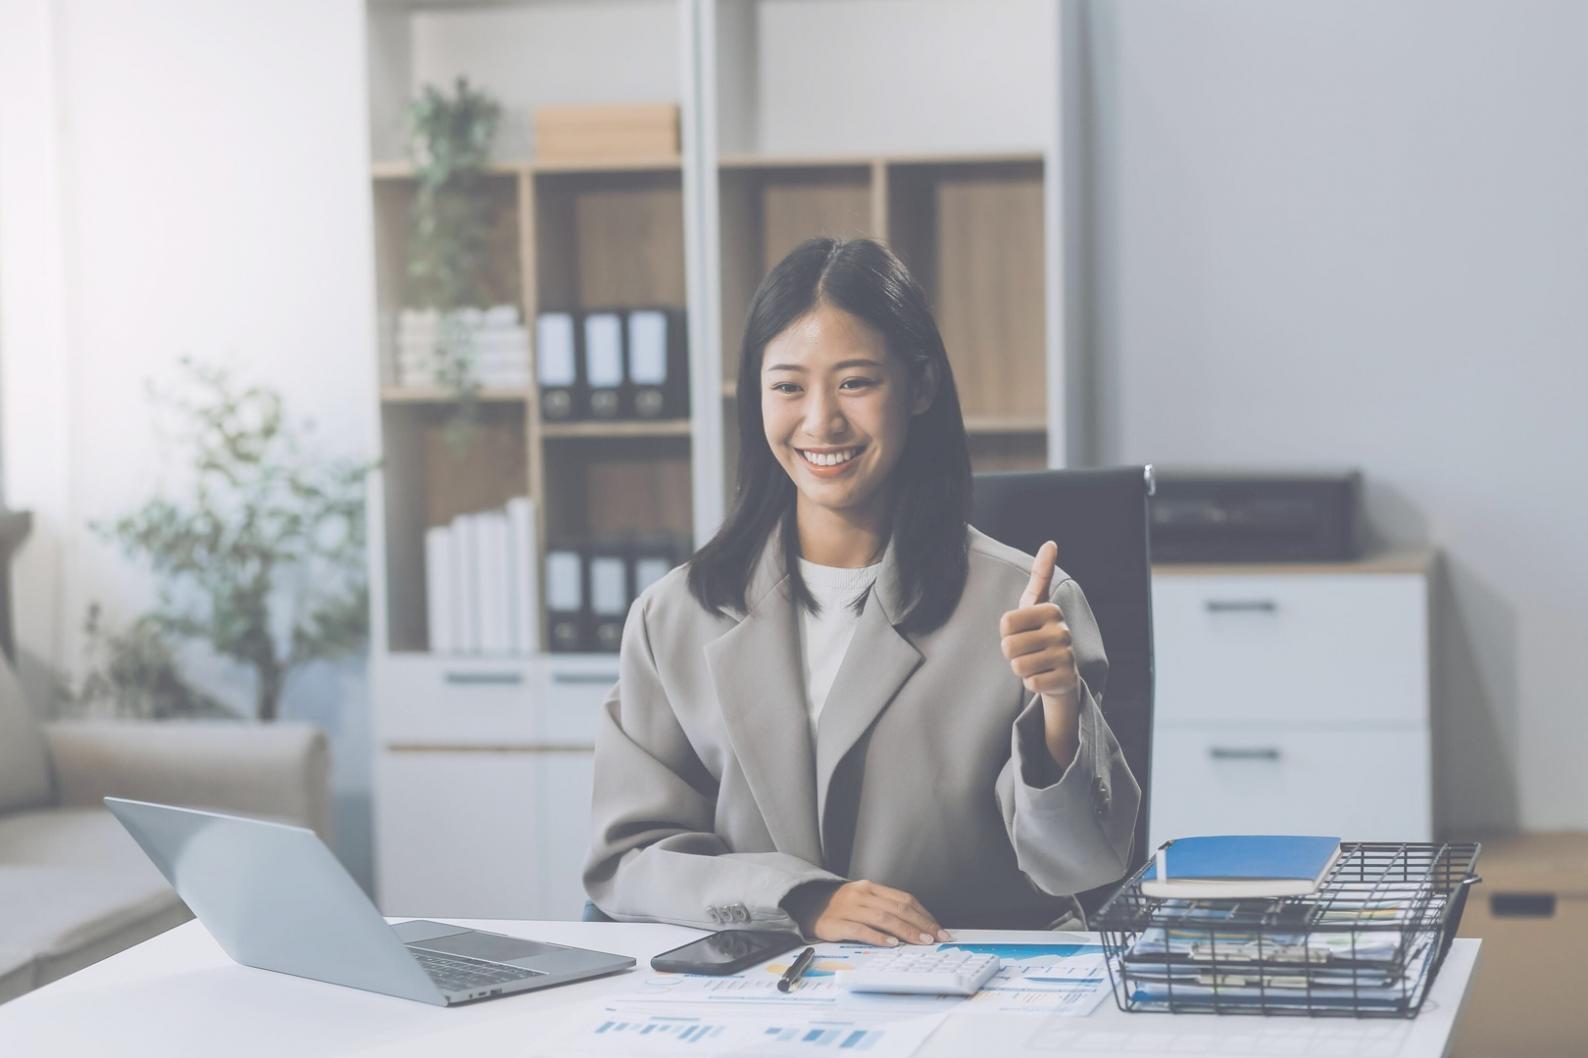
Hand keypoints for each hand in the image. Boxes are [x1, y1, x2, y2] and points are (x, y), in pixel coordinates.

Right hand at [808, 880, 948, 945]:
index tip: (938, 928)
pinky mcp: (837, 923)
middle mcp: (862, 895)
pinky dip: (878, 937)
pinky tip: (891, 943)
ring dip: (906, 931)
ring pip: (883, 918)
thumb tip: (917, 925)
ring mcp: (849, 908)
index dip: (924, 914)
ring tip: (921, 941)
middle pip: (897, 909)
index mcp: (871, 888)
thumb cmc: (841, 907)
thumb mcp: (864, 900)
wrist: (808, 906)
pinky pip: (861, 930)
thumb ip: (886, 908)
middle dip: (921, 924)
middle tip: (936, 937)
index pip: (904, 899)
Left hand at [1000, 540, 1080, 764]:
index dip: (1006, 632)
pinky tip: (1044, 676)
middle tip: (1027, 651)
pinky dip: (1031, 683)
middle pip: (1009, 646)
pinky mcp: (1066, 680)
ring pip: (1018, 666)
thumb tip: (1051, 542)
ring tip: (1035, 663)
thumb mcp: (1035, 604)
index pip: (1005, 623)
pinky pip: (1030, 683)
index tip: (1022, 632)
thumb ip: (1040, 574)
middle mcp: (1063, 631)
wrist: (1060, 673)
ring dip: (1021, 668)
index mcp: (1051, 610)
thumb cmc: (1039, 634)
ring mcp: (1067, 656)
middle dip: (1011, 653)